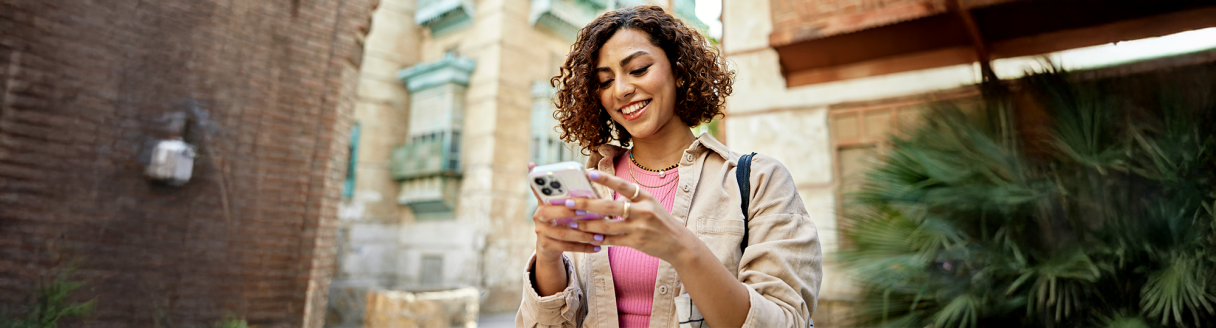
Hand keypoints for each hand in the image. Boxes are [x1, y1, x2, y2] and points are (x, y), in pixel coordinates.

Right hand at [528, 163, 604, 263]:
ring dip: (582, 233)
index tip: (563, 188)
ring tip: (599, 235)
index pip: (540, 191)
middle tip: (584, 211)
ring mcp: (541, 232)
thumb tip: (579, 173)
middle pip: (548, 212)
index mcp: (542, 202)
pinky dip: (583, 247)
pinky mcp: (546, 246)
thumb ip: (565, 192)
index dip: (548, 188)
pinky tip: (597, 247)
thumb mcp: (559, 205)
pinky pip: (566, 247)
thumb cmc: (559, 220)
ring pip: (562, 232)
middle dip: (567, 211)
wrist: (549, 247)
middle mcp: (538, 216)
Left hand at [566, 169, 699, 263]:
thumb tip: (605, 196)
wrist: (679, 243)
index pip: (624, 186)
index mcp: (646, 197)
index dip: (607, 179)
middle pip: (610, 206)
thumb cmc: (660, 221)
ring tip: (572, 222)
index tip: (589, 174)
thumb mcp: (651, 204)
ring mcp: (640, 227)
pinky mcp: (636, 242)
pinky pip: (613, 240)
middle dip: (587, 204)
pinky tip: (587, 237)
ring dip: (587, 224)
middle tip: (568, 202)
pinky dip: (599, 239)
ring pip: (608, 226)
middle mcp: (643, 211)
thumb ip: (631, 199)